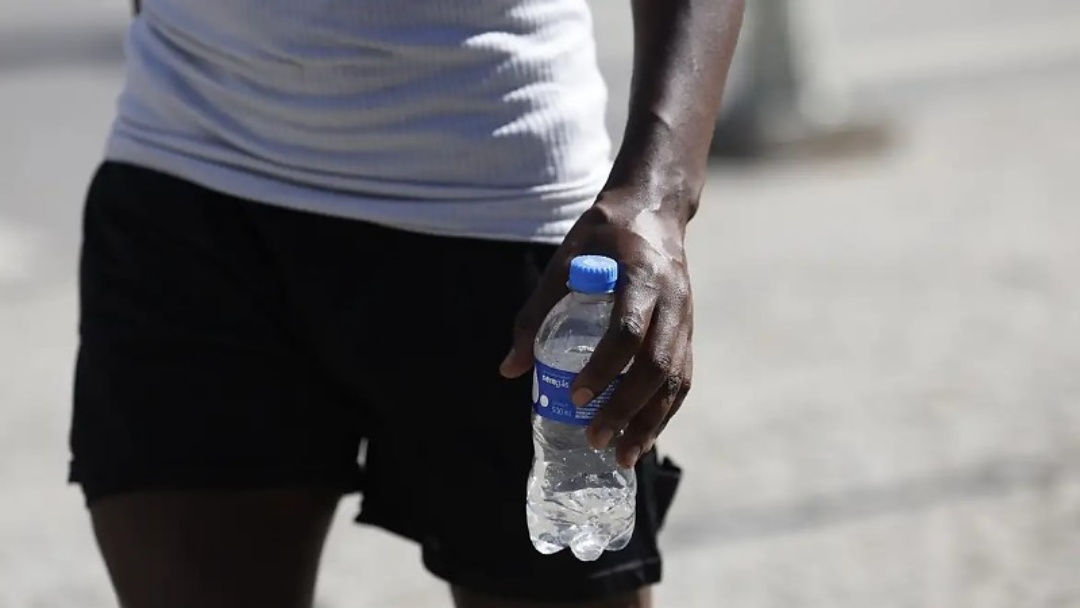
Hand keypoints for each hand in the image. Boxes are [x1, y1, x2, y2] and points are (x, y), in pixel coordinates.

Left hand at [500, 188, 693, 468]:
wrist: (654, 211)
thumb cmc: (602, 236)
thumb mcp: (563, 262)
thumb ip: (536, 314)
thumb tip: (510, 369)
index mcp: (641, 276)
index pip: (627, 331)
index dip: (603, 367)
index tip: (576, 395)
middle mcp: (672, 300)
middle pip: (656, 365)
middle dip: (627, 408)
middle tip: (595, 439)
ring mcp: (686, 318)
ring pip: (675, 379)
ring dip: (651, 422)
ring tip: (623, 456)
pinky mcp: (689, 332)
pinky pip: (682, 379)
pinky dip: (665, 412)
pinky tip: (643, 437)